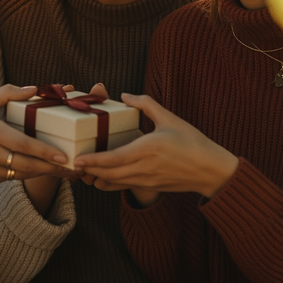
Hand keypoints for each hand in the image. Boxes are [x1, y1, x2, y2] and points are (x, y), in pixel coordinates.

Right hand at [0, 85, 68, 185]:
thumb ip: (7, 94)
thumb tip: (35, 88)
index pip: (22, 144)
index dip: (45, 152)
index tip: (63, 156)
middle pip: (26, 164)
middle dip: (51, 168)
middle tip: (72, 168)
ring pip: (20, 174)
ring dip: (42, 173)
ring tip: (62, 172)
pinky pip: (9, 178)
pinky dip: (24, 174)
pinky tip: (38, 170)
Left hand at [73, 93, 238, 199]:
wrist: (211, 170)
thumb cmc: (192, 142)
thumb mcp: (170, 118)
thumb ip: (146, 104)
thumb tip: (125, 95)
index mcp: (148, 149)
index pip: (114, 158)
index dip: (93, 161)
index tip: (77, 159)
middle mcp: (144, 168)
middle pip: (108, 174)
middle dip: (88, 171)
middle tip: (72, 164)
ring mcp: (147, 180)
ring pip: (114, 183)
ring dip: (97, 178)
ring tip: (83, 170)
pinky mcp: (150, 187)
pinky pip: (124, 186)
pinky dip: (110, 183)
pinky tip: (101, 176)